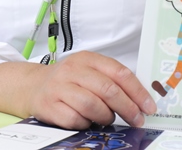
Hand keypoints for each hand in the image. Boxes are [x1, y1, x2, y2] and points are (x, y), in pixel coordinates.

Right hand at [0, 51, 155, 129]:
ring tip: (108, 119)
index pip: (119, 72)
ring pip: (92, 105)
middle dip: (128, 108)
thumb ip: (111, 80)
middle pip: (107, 90)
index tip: (149, 107)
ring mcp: (59, 87)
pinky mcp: (49, 105)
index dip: (137, 91)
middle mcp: (72, 70)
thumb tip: (141, 100)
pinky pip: (76, 119)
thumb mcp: (89, 71)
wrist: (32, 86)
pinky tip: (87, 120)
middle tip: (137, 119)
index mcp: (87, 58)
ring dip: (106, 117)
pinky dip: (86, 123)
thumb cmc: (69, 81)